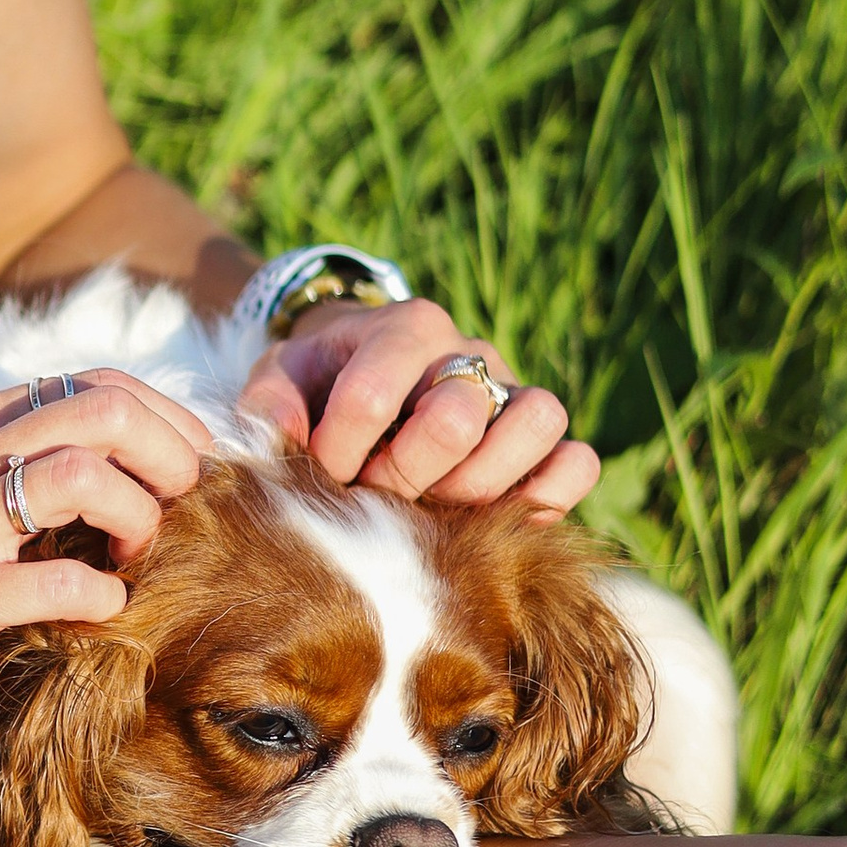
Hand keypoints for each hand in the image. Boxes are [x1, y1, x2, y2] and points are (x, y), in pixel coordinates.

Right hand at [0, 371, 214, 745]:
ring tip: (137, 558)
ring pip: (85, 476)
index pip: (93, 384)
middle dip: (170, 457)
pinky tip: (99, 610)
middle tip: (181, 511)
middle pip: (105, 412)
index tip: (186, 471)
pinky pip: (51, 580)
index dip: (164, 421)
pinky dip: (98, 595)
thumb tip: (102, 472)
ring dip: (139, 517)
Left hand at [240, 297, 598, 512]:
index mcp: (403, 327)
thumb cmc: (323, 380)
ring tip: (435, 506)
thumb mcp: (281, 376)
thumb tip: (282, 436)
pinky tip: (496, 519)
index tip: (319, 472)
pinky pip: (577, 461)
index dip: (336, 453)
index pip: (371, 397)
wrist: (367, 369)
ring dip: (479, 483)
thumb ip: (269, 402)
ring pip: (538, 421)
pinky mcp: (541, 438)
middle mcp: (468, 352)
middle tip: (374, 493)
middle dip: (403, 474)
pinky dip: (549, 494)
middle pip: (457, 415)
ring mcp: (514, 391)